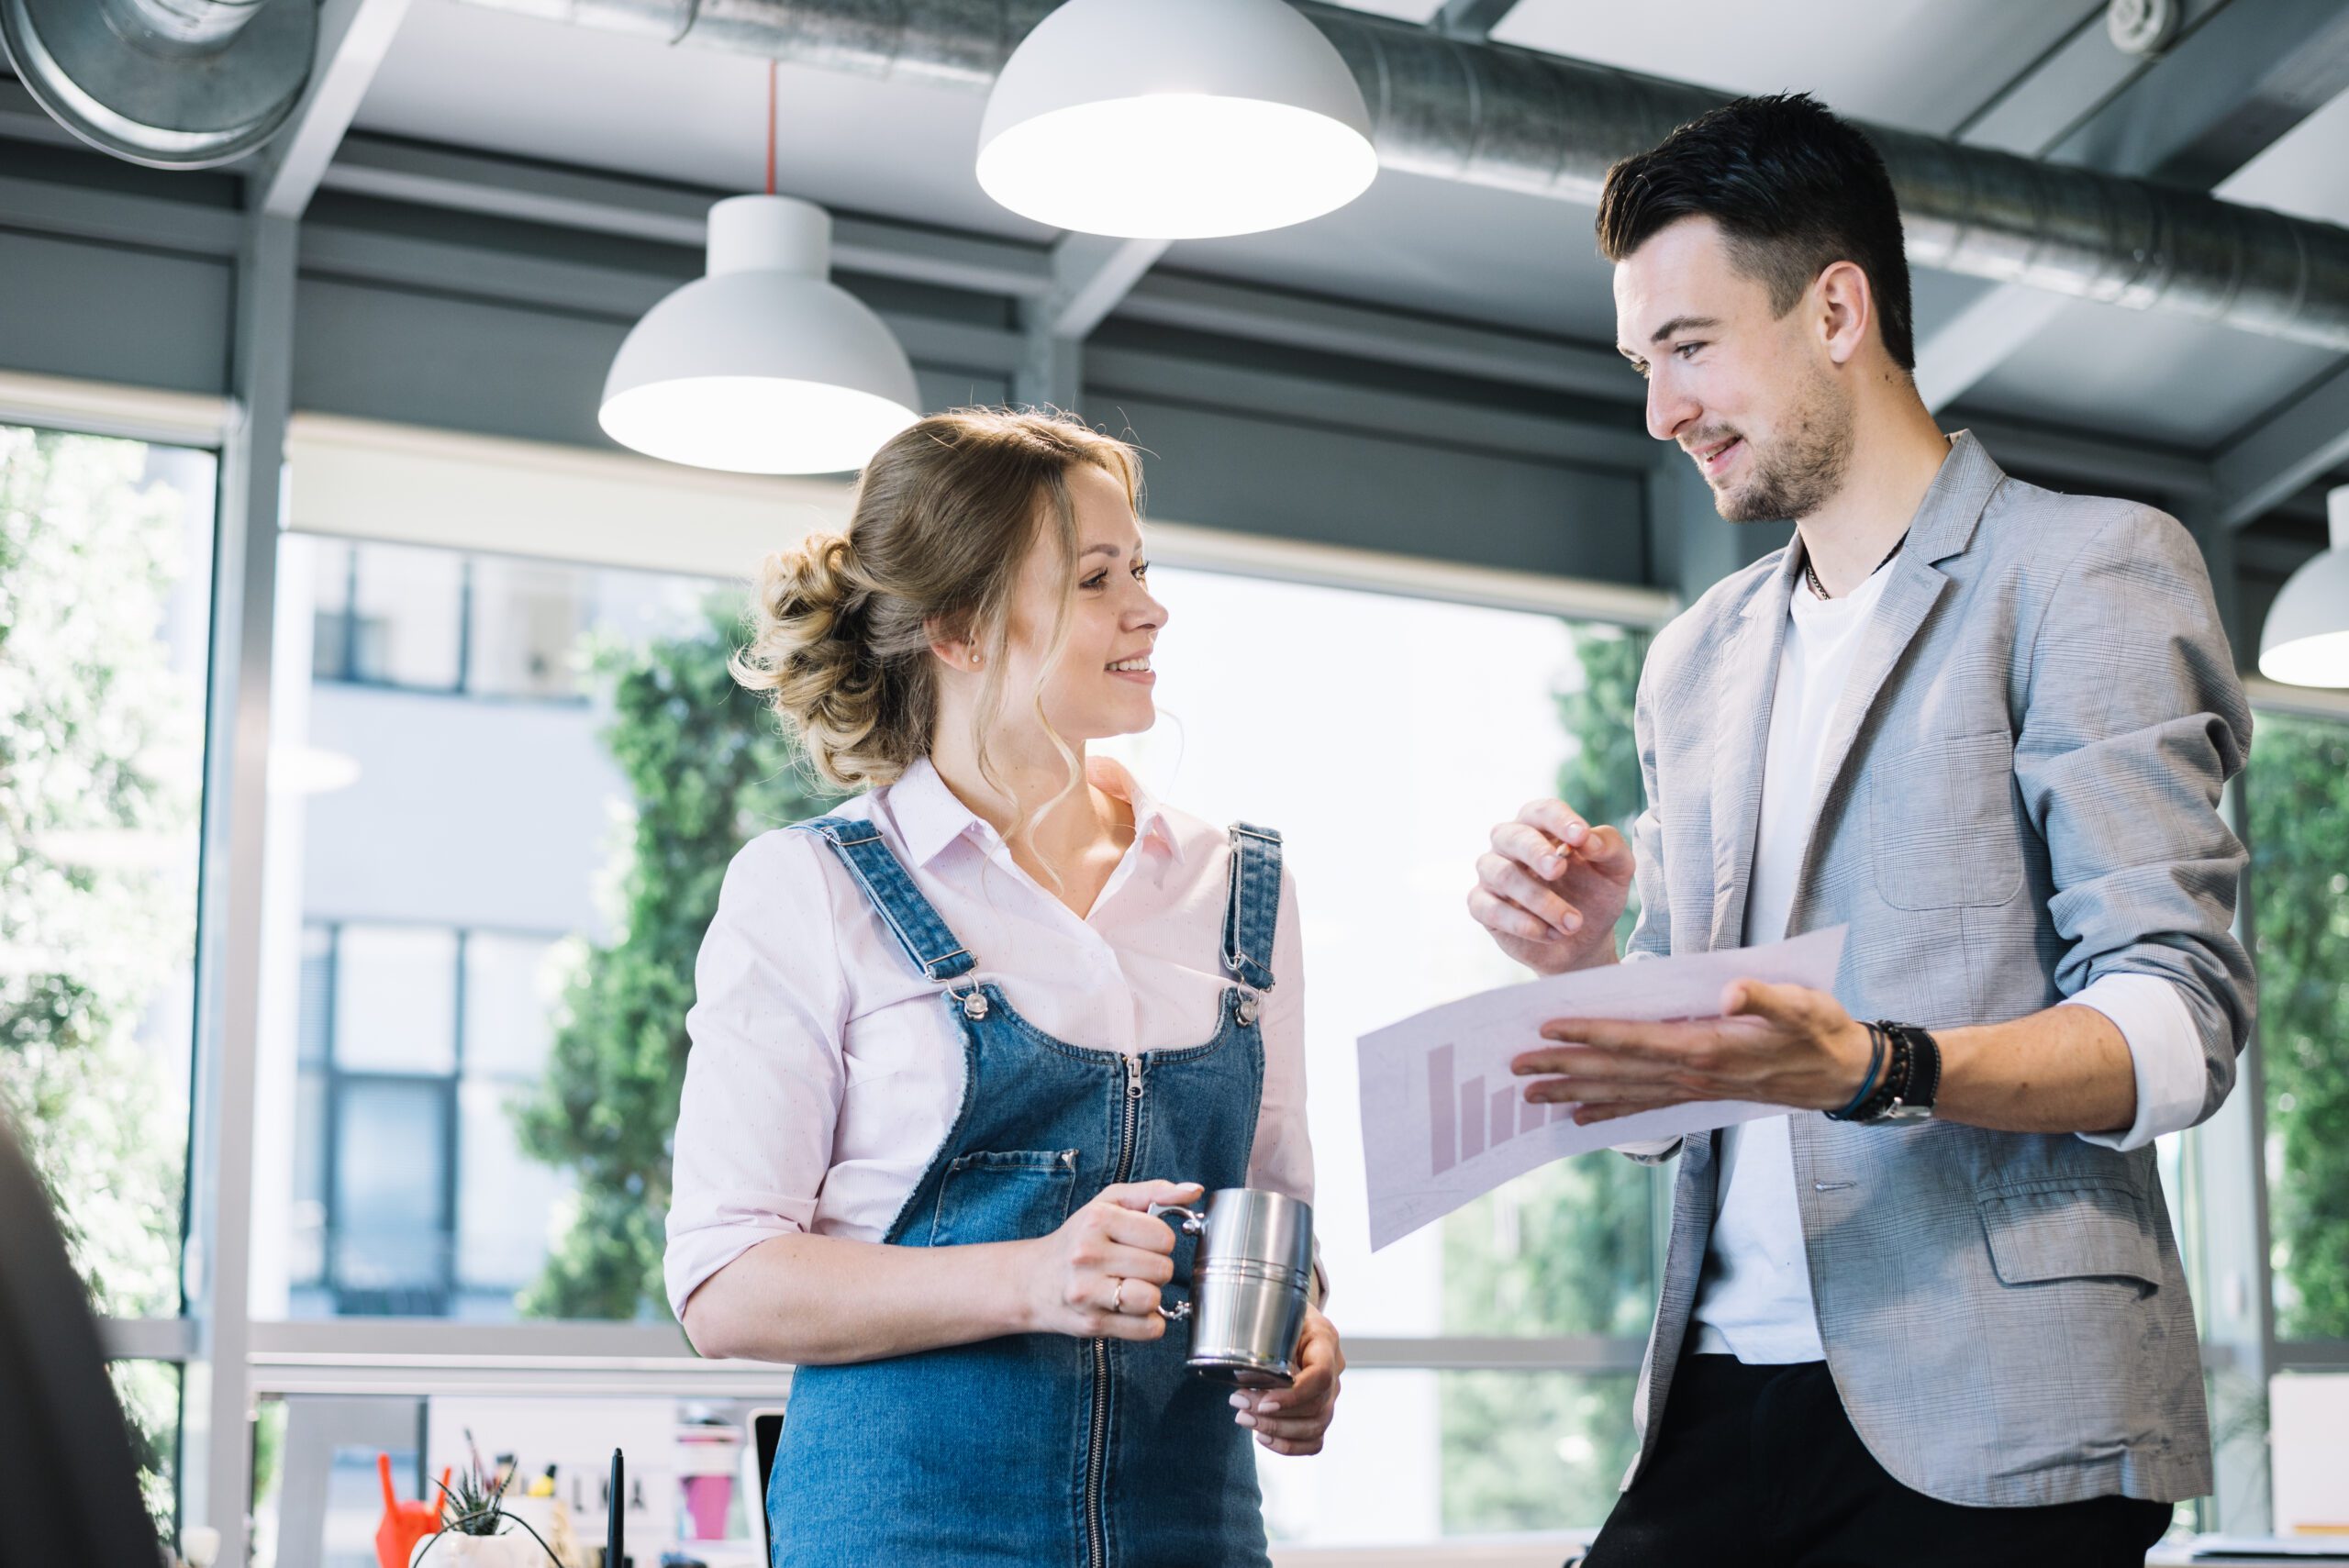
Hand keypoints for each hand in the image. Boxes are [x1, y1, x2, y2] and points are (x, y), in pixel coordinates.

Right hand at [1020, 1180, 1200, 1340]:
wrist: (1032, 1280)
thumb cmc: (1079, 1238)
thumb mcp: (1109, 1204)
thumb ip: (1154, 1192)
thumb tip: (1195, 1190)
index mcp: (1097, 1220)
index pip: (1164, 1237)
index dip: (1160, 1241)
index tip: (1141, 1243)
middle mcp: (1088, 1255)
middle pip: (1162, 1269)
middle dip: (1155, 1269)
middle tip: (1133, 1266)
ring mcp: (1087, 1292)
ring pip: (1153, 1299)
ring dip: (1151, 1296)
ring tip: (1131, 1287)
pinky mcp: (1091, 1324)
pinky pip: (1148, 1329)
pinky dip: (1148, 1322)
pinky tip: (1130, 1310)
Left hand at [1231, 1305, 1342, 1454]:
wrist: (1293, 1316)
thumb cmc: (1280, 1312)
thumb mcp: (1274, 1311)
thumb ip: (1263, 1331)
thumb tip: (1238, 1364)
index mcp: (1325, 1340)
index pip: (1321, 1376)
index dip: (1294, 1396)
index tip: (1263, 1401)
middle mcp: (1334, 1368)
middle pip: (1316, 1407)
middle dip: (1274, 1414)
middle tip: (1238, 1403)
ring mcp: (1331, 1393)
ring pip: (1316, 1428)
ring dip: (1277, 1430)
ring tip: (1243, 1418)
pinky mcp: (1321, 1410)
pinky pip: (1315, 1441)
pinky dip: (1288, 1445)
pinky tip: (1262, 1436)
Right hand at [1469, 799, 1635, 974]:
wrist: (1584, 941)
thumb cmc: (1595, 895)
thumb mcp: (1616, 871)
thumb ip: (1610, 848)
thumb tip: (1589, 840)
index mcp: (1540, 826)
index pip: (1541, 811)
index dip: (1559, 820)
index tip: (1580, 836)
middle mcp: (1510, 845)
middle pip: (1511, 836)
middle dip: (1535, 852)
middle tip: (1559, 870)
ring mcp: (1492, 875)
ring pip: (1502, 875)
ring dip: (1539, 900)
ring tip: (1573, 923)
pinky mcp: (1482, 906)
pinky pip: (1489, 908)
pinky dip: (1521, 923)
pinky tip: (1551, 934)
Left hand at [1512, 979, 1874, 1124]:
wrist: (1843, 1074)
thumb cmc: (1820, 1030)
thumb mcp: (1802, 1003)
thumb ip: (1764, 997)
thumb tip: (1729, 992)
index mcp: (1709, 1048)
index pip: (1635, 1041)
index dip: (1590, 1035)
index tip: (1547, 1028)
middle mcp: (1693, 1074)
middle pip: (1616, 1072)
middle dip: (1563, 1069)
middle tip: (1514, 1069)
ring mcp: (1693, 1089)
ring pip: (1622, 1093)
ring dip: (1575, 1093)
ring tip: (1531, 1096)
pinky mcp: (1698, 1095)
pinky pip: (1644, 1107)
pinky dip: (1609, 1112)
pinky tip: (1580, 1118)